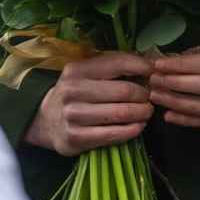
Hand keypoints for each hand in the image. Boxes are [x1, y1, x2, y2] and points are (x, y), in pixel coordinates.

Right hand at [24, 52, 153, 156]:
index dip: (141, 66)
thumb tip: (149, 61)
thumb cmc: (76, 92)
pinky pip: (113, 135)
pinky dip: (132, 130)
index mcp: (77, 70)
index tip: (153, 71)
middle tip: (150, 97)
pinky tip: (138, 126)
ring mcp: (73, 115)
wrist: (46, 119)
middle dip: (144, 94)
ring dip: (142, 113)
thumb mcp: (86, 73)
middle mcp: (73, 90)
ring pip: (121, 113)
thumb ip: (113, 66)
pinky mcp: (75, 138)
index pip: (117, 63)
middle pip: (124, 91)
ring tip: (147, 112)